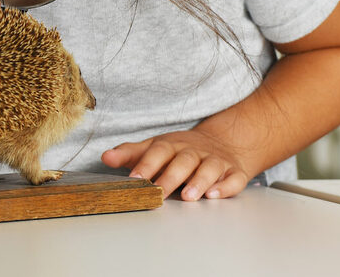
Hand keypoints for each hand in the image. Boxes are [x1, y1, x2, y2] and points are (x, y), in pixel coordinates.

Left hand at [102, 129, 249, 200]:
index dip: (146, 164)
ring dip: (199, 181)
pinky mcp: (234, 172)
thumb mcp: (154, 147)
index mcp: (173, 145)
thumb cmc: (180, 150)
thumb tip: (105, 157)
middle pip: (183, 160)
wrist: (223, 142)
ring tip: (188, 197)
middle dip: (171, 176)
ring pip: (209, 168)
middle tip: (159, 193)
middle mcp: (194, 151)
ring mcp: (216, 161)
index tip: (134, 180)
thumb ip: (130, 154)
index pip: (158, 151)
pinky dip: (226, 186)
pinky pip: (233, 178)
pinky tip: (215, 195)